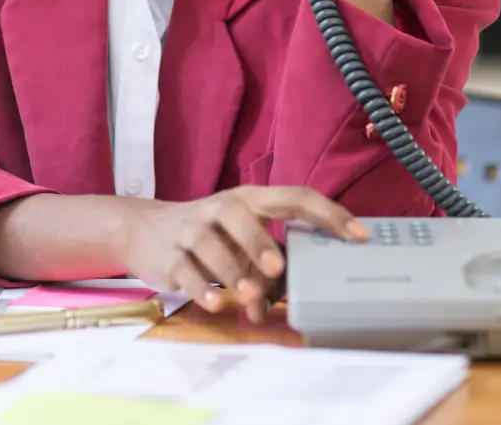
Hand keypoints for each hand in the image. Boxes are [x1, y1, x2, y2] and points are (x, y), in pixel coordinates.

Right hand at [117, 187, 366, 321]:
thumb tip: (283, 303)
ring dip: (233, 273)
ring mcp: (191, 230)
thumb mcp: (238, 239)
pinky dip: (202, 289)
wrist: (142, 229)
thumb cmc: (207, 234)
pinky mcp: (168, 256)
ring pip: (211, 247)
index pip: (294, 197)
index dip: (328, 214)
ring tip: (249, 296)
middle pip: (240, 216)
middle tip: (276, 267)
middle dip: (259, 242)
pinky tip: (216, 303)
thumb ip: (265, 268)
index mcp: (249, 199)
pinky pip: (186, 272)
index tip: (359, 236)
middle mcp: (219, 209)